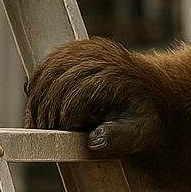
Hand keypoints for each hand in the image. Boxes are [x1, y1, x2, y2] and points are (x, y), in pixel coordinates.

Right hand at [25, 38, 164, 157]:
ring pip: (47, 73)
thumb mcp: (141, 132)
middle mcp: (100, 56)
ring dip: (38, 100)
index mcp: (116, 76)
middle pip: (57, 84)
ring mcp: (85, 49)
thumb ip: (119, 139)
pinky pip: (45, 66)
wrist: (153, 92)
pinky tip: (40, 106)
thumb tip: (92, 142)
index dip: (65, 120)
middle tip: (44, 132)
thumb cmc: (147, 116)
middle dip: (47, 111)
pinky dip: (37, 87)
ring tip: (40, 123)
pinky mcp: (74, 48)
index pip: (76, 98)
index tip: (62, 135)